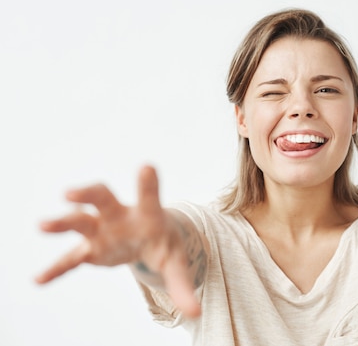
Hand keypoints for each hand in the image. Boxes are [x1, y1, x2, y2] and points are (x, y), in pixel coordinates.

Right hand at [36, 166, 200, 316]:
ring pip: (80, 220)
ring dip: (62, 222)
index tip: (147, 167)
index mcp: (147, 214)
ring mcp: (102, 230)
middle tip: (69, 193)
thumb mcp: (176, 262)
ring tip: (42, 225)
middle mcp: (120, 216)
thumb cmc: (164, 243)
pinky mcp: (91, 249)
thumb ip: (182, 285)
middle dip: (87, 193)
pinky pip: (71, 258)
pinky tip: (40, 280)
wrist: (149, 238)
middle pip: (103, 197)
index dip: (148, 184)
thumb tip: (195, 314)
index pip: (149, 197)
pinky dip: (57, 269)